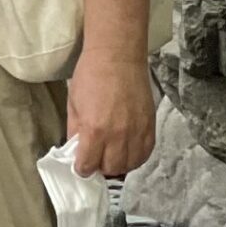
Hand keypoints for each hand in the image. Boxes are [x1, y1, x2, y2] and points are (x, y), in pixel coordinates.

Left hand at [64, 48, 157, 175]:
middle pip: (111, 169)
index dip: (82, 168)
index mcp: (95, 130)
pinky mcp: (151, 128)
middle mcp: (118, 136)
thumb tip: (76, 150)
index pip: (88, 165)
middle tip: (95, 160)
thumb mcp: (74, 103)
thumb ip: (75, 131)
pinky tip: (126, 151)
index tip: (80, 166)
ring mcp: (137, 133)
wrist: (118, 57)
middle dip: (100, 168)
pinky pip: (145, 154)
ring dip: (119, 165)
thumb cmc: (90, 76)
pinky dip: (135, 158)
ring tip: (110, 155)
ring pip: (130, 165)